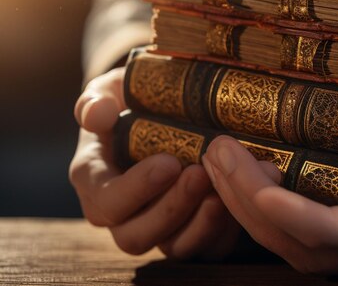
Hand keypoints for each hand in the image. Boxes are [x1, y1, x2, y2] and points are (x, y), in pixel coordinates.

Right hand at [70, 67, 240, 258]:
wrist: (163, 113)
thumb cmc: (132, 102)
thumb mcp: (111, 92)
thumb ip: (96, 101)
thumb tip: (97, 116)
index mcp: (96, 182)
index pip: (106, 201)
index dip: (137, 189)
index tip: (169, 163)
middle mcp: (122, 214)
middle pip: (136, 235)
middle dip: (172, 208)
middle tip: (201, 174)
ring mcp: (158, 228)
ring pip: (173, 247)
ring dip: (200, 225)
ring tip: (223, 193)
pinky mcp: (190, 232)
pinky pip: (206, 249)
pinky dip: (223, 232)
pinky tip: (238, 204)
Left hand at [202, 110, 337, 274]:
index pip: (336, 234)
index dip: (287, 211)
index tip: (245, 175)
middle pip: (304, 247)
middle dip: (250, 205)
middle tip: (217, 153)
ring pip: (303, 250)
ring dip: (255, 211)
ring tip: (222, 162)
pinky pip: (316, 239)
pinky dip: (277, 215)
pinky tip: (258, 179)